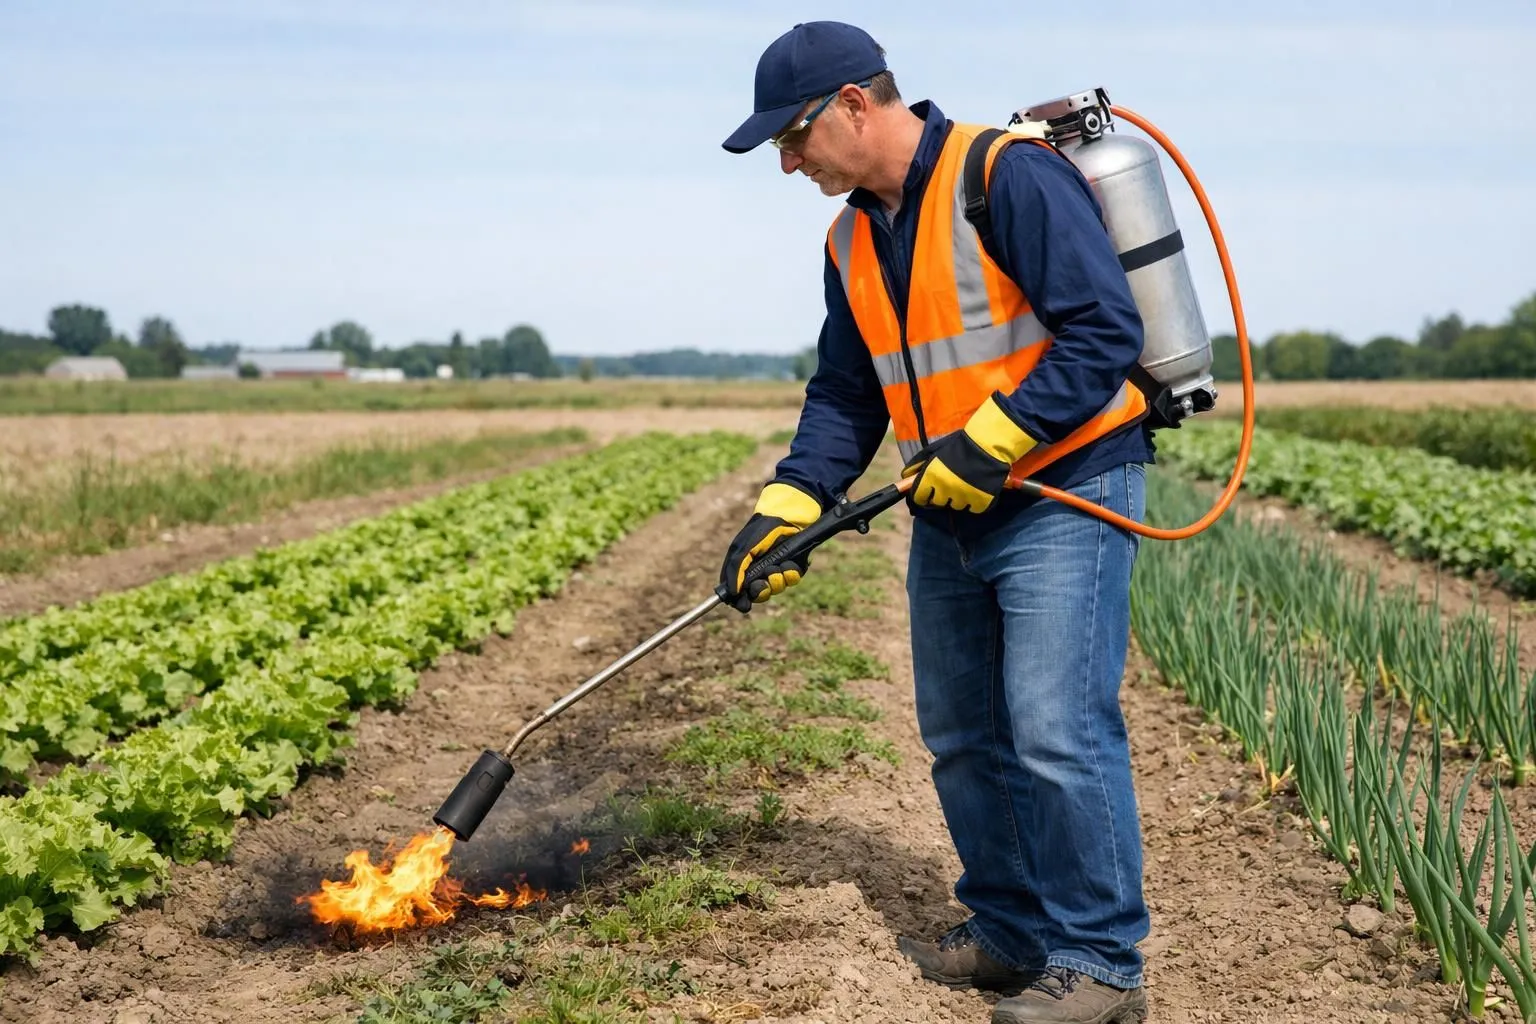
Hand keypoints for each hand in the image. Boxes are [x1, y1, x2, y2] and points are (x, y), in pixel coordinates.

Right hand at [719, 482, 820, 611]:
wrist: (787, 516)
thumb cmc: (761, 531)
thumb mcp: (743, 549)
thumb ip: (734, 570)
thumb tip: (731, 593)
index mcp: (744, 568)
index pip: (740, 592)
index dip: (741, 601)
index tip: (744, 605)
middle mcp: (760, 571)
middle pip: (760, 595)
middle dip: (761, 591)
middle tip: (762, 584)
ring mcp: (777, 569)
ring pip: (777, 588)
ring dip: (776, 580)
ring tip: (777, 567)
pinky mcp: (794, 566)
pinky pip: (792, 579)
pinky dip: (790, 573)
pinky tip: (789, 563)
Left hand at [902, 395, 1037, 513]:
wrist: (989, 444)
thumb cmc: (960, 445)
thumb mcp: (935, 452)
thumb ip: (919, 465)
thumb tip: (906, 476)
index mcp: (931, 477)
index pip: (919, 497)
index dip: (923, 494)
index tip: (928, 492)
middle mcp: (945, 490)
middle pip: (937, 503)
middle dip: (942, 494)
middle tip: (951, 482)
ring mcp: (963, 497)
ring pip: (955, 506)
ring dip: (958, 498)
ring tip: (966, 482)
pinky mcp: (980, 503)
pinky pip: (972, 508)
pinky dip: (974, 501)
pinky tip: (977, 488)